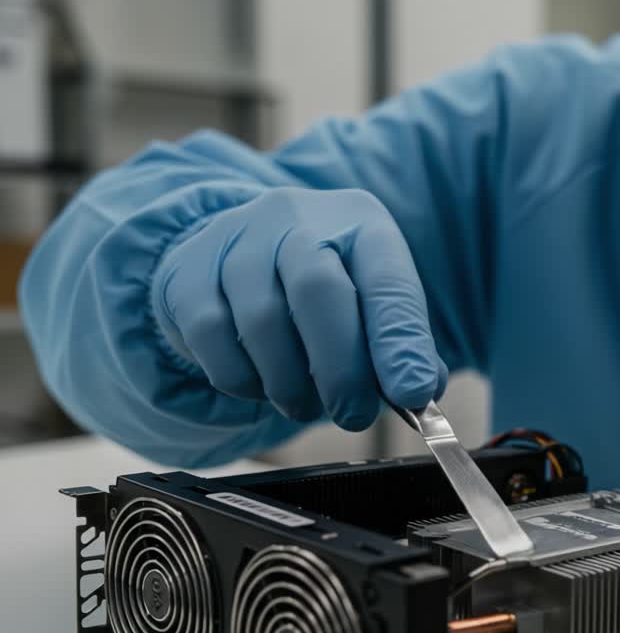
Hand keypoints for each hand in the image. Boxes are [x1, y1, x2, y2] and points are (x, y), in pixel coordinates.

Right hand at [151, 187, 446, 429]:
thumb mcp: (371, 298)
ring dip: (289, 383)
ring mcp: (236, 239)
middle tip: (354, 415)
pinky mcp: (188, 272)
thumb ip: (399, 342)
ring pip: (262, 321)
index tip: (414, 393)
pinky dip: (241, 378)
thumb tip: (419, 390)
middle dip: (342, 368)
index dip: (401, 339)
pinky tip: (260, 385)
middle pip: (319, 292)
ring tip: (305, 405)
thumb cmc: (323, 285)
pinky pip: (212, 337)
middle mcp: (296, 218)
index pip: (388, 277)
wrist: (239, 252)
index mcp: (358, 220)